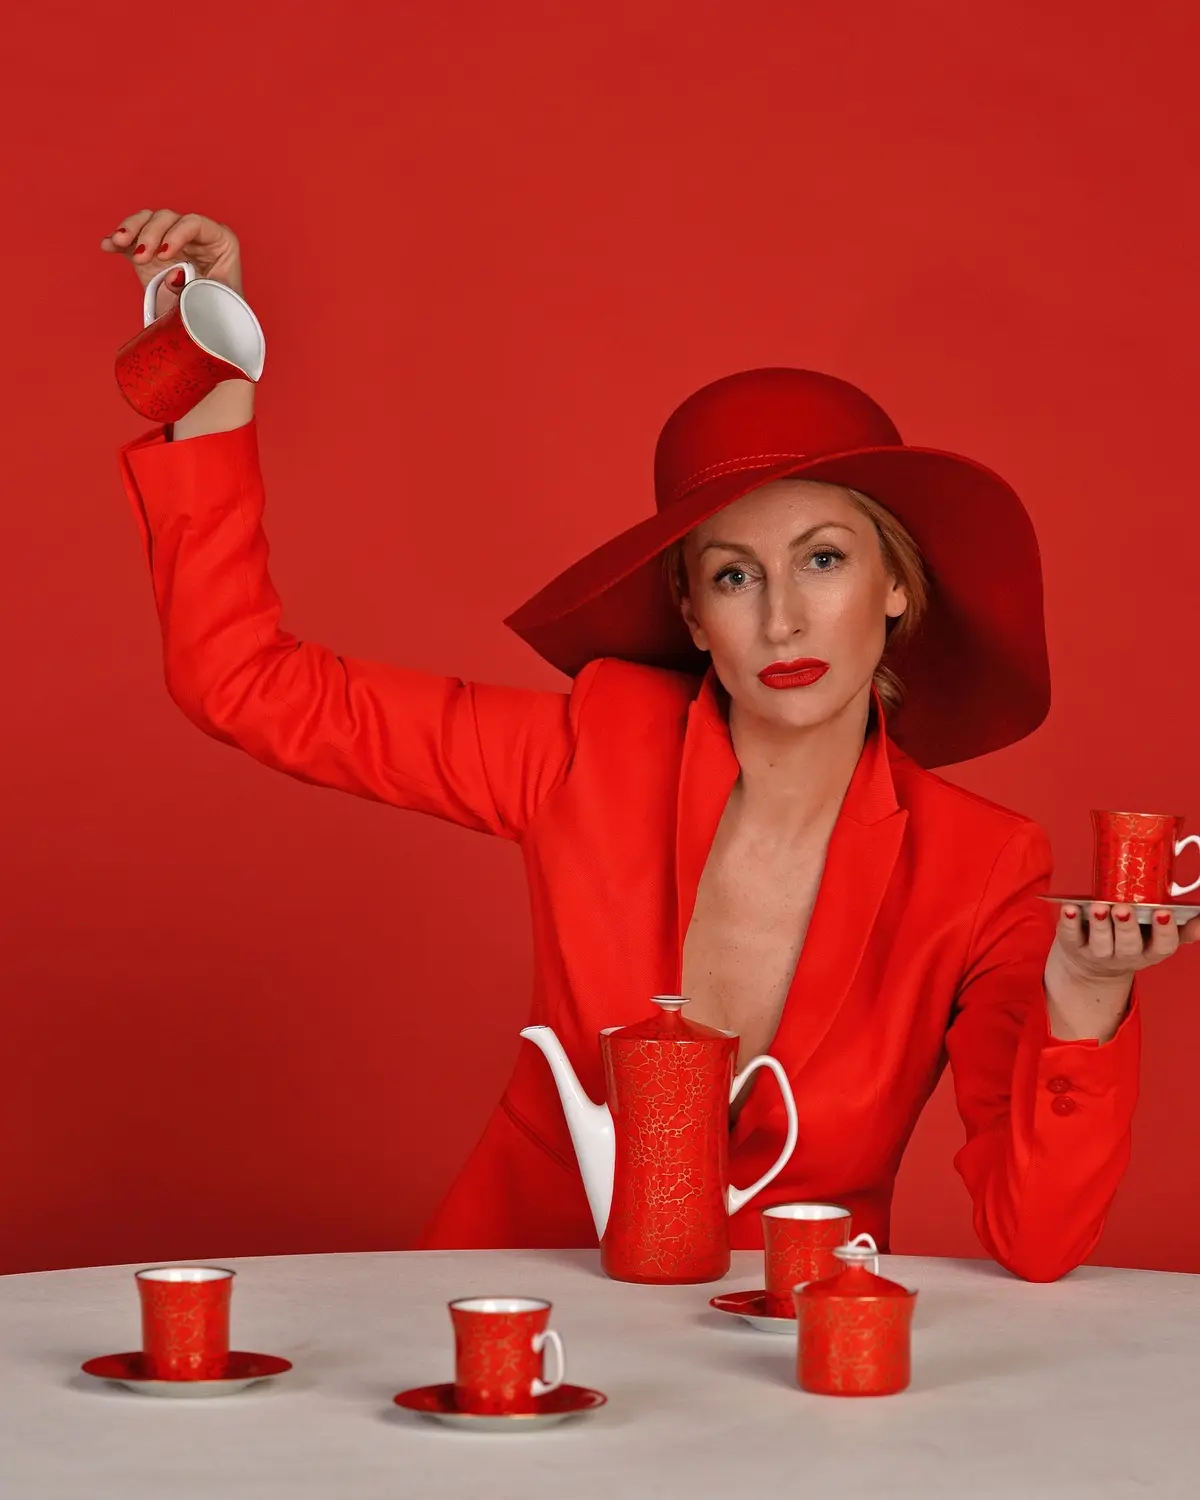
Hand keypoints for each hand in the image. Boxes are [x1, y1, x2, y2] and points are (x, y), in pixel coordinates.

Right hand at [100, 208, 242, 318]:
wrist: (208, 329)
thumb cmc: (222, 314)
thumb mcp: (218, 301)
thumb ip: (199, 287)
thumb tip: (174, 275)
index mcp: (218, 241)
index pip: (196, 224)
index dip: (177, 233)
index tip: (164, 255)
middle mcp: (193, 236)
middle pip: (167, 219)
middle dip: (150, 234)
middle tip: (142, 258)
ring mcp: (169, 242)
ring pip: (147, 221)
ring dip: (130, 229)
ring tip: (119, 242)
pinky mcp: (149, 253)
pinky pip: (131, 240)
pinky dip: (117, 241)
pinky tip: (107, 246)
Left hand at [1043, 903, 1199, 1043]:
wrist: (1091, 965)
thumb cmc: (1130, 940)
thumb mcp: (1156, 938)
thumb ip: (1180, 929)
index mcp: (1150, 952)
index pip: (1162, 946)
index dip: (1164, 931)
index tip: (1164, 911)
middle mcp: (1125, 956)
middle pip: (1129, 945)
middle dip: (1127, 927)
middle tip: (1124, 908)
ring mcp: (1098, 953)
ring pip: (1100, 943)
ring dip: (1100, 925)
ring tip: (1099, 907)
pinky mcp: (1073, 946)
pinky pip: (1070, 936)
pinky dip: (1069, 922)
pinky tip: (1070, 908)